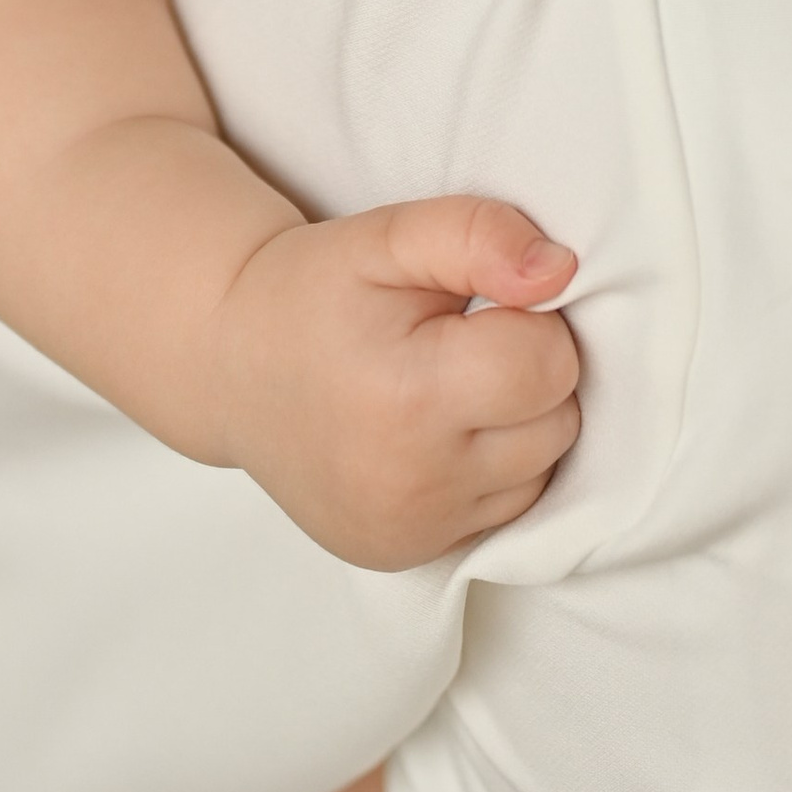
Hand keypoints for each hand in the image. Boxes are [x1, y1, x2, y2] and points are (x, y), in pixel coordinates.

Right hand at [207, 196, 581, 567]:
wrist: (230, 368)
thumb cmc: (311, 294)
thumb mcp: (388, 236)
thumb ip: (478, 237)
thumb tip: (560, 271)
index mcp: (409, 397)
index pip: (548, 363)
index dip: (531, 320)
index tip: (479, 304)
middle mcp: (414, 482)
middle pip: (556, 421)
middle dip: (530, 372)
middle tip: (461, 341)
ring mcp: (413, 530)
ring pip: (543, 469)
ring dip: (519, 424)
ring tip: (450, 384)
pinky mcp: (411, 555)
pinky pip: (507, 510)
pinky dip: (494, 468)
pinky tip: (440, 432)